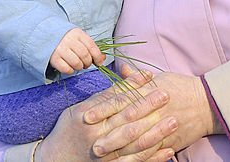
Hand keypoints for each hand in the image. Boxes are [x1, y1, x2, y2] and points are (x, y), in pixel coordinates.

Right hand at [35, 68, 178, 160]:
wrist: (56, 159)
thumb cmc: (69, 129)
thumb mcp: (79, 109)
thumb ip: (103, 97)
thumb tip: (125, 78)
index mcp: (88, 117)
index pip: (115, 99)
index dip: (134, 87)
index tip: (151, 77)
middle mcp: (97, 135)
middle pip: (127, 119)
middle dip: (148, 106)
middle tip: (166, 94)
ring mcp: (105, 154)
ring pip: (135, 142)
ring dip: (156, 132)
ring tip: (174, 121)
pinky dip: (153, 157)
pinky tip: (168, 150)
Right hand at [50, 28, 104, 74]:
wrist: (46, 35)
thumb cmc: (66, 38)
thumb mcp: (79, 38)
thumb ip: (90, 47)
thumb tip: (102, 59)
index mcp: (77, 33)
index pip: (91, 46)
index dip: (97, 56)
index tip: (99, 62)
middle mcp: (69, 40)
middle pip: (84, 55)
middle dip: (88, 63)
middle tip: (85, 64)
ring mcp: (60, 49)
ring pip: (76, 63)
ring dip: (80, 67)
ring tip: (78, 65)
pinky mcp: (53, 58)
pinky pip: (66, 69)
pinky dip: (71, 70)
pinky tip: (70, 67)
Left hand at [91, 64, 219, 155]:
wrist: (209, 103)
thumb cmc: (182, 87)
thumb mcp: (161, 77)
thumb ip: (138, 79)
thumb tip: (122, 70)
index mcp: (149, 93)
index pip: (121, 101)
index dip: (103, 109)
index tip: (87, 115)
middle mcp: (154, 111)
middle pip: (126, 123)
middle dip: (107, 133)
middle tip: (90, 141)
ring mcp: (162, 127)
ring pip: (137, 140)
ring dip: (119, 148)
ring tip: (103, 154)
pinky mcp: (170, 141)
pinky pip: (151, 151)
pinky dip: (138, 157)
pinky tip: (125, 161)